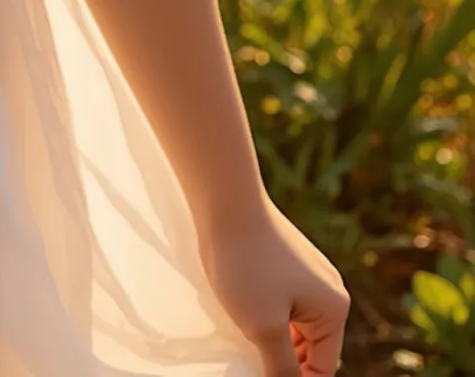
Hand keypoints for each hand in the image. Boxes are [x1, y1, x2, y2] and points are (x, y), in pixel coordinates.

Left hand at [197, 196, 350, 376]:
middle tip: (251, 364)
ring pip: (294, 325)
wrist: (224, 200)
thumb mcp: (263, 327)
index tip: (262, 375)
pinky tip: (241, 314)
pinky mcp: (286, 260)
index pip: (322, 369)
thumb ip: (282, 368)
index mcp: (334, 310)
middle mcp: (329, 290)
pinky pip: (283, 302)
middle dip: (284, 361)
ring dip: (273, 339)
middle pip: (310, 348)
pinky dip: (266, 315)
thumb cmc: (245, 264)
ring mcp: (308, 272)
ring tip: (244, 341)